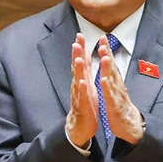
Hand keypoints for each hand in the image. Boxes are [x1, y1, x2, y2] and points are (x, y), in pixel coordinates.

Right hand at [65, 33, 100, 148]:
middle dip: (76, 54)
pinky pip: (82, 96)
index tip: (80, 35)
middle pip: (76, 67)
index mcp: (82, 79)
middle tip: (76, 41)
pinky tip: (82, 82)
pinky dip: (82, 89)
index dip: (80, 48)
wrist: (80, 126)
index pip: (80, 61)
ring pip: (77, 80)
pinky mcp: (82, 105)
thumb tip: (82, 56)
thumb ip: (84, 71)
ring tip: (78, 59)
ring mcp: (79, 95)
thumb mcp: (86, 85)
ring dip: (77, 69)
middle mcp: (78, 85)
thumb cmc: (85, 104)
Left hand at [94, 35, 144, 143]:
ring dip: (108, 68)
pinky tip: (103, 80)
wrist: (130, 126)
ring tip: (104, 56)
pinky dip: (107, 88)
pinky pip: (111, 96)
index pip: (111, 63)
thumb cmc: (120, 106)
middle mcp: (118, 85)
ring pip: (112, 79)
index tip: (102, 37)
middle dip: (108, 54)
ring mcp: (117, 95)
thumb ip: (113, 75)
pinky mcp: (115, 106)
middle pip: (112, 67)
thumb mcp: (116, 88)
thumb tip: (111, 62)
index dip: (107, 50)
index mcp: (115, 81)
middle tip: (103, 41)